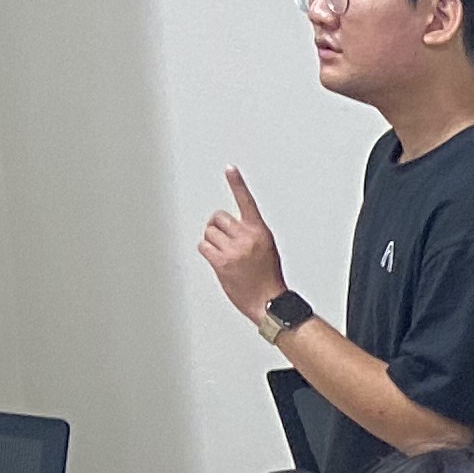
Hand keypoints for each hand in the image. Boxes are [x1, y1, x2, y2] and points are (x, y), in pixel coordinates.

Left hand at [198, 169, 287, 317]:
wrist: (270, 303)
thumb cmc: (268, 279)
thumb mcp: (267, 250)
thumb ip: (250, 235)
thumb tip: (230, 229)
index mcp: (260, 232)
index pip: (246, 202)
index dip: (237, 184)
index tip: (230, 169)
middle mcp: (246, 238)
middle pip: (218, 218)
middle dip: (218, 228)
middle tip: (224, 241)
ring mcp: (233, 250)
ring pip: (209, 233)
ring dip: (212, 242)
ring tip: (225, 255)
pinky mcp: (221, 262)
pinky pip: (203, 247)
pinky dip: (207, 252)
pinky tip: (218, 261)